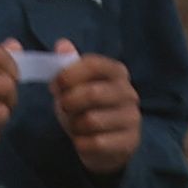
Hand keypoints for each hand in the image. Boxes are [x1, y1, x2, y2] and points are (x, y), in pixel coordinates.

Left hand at [46, 41, 140, 175]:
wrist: (104, 143)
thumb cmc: (86, 108)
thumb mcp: (74, 85)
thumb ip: (68, 65)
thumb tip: (62, 44)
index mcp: (117, 73)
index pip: (94, 64)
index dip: (69, 74)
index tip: (55, 85)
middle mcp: (130, 93)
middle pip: (93, 93)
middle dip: (69, 102)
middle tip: (64, 107)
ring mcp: (132, 118)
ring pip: (92, 120)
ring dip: (75, 125)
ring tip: (76, 125)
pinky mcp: (130, 142)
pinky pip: (96, 142)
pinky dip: (82, 143)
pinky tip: (83, 141)